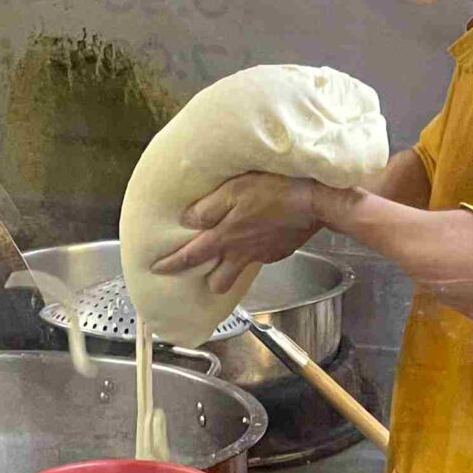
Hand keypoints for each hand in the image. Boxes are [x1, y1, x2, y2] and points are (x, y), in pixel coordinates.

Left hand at [150, 173, 324, 291]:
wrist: (315, 201)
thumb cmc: (275, 191)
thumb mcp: (233, 190)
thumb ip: (208, 208)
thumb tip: (188, 219)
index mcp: (224, 238)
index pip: (189, 257)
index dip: (170, 265)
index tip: (157, 270)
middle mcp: (240, 252)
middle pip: (216, 282)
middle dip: (207, 279)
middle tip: (202, 268)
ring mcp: (260, 255)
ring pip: (237, 274)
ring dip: (228, 270)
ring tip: (227, 254)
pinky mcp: (278, 251)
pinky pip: (258, 258)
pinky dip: (252, 252)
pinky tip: (255, 237)